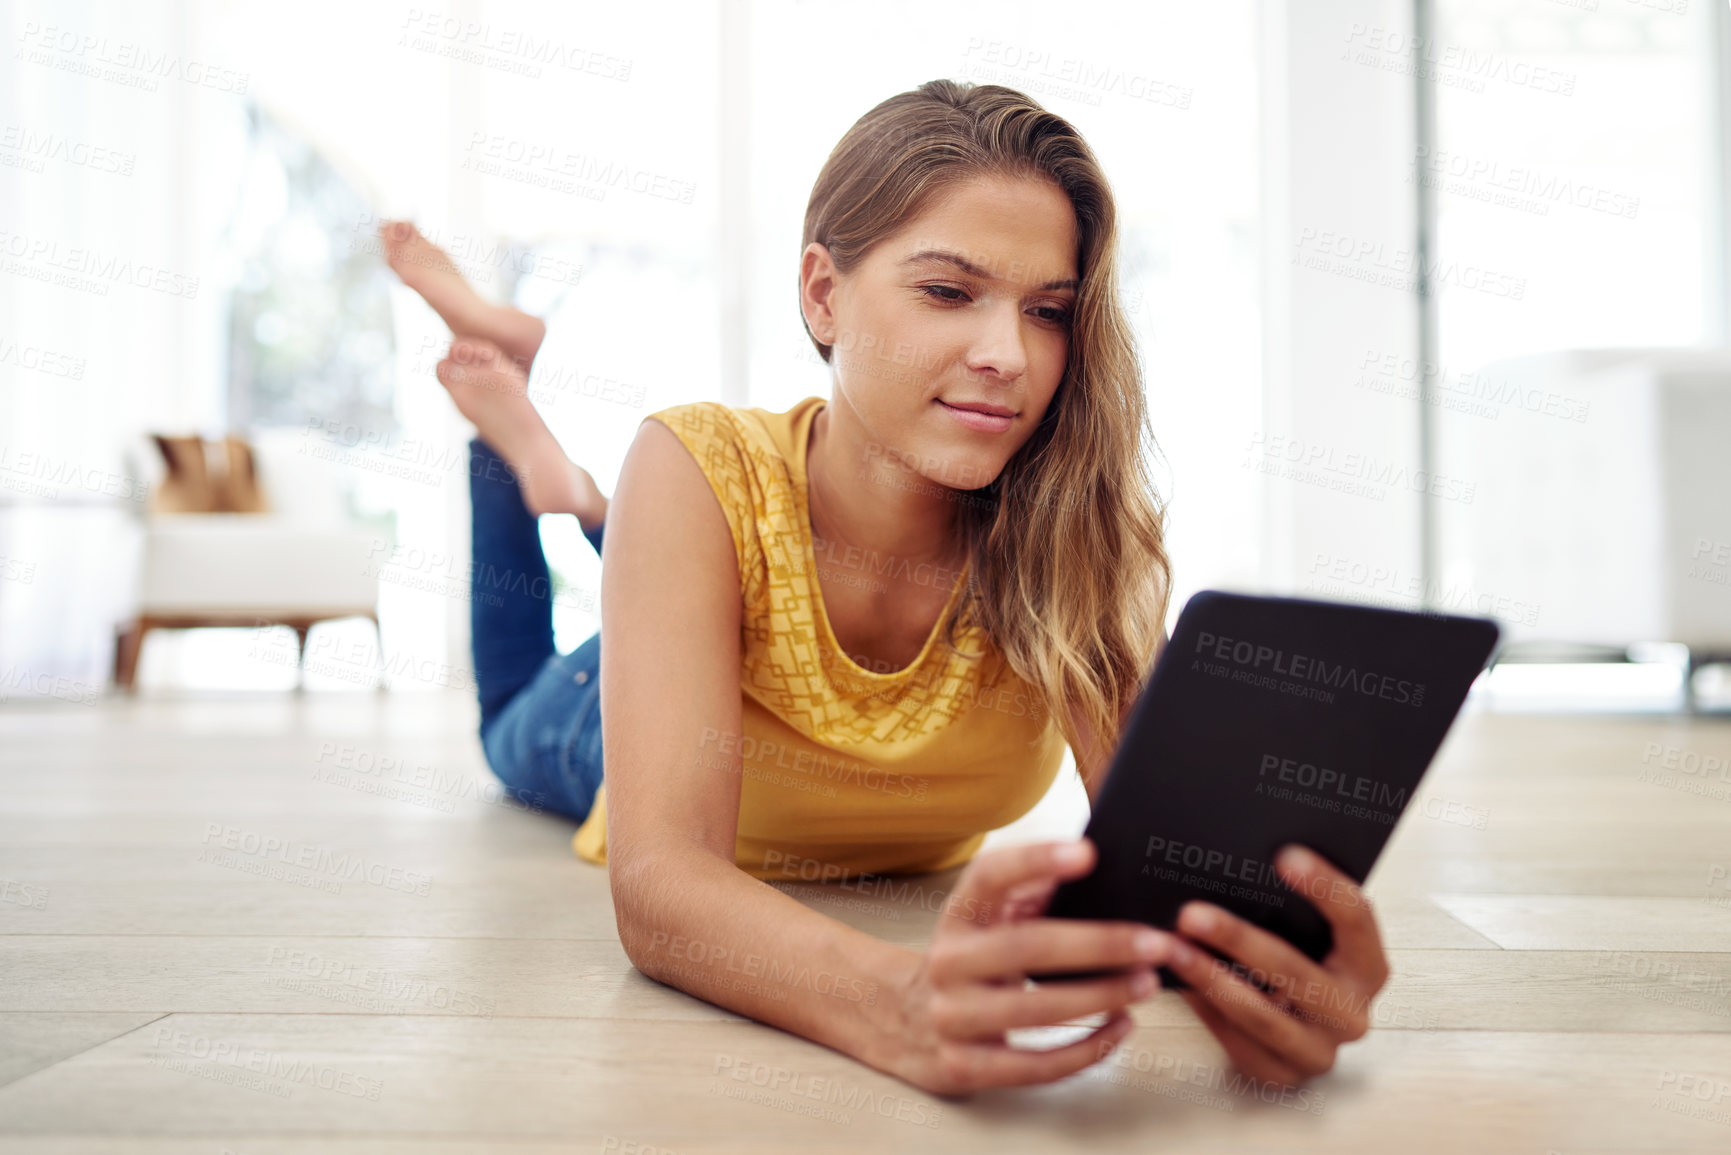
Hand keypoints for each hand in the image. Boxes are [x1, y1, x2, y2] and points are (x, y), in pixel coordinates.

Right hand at [888, 838, 1175, 1096]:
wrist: (904, 1022)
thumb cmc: (971, 961)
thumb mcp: (987, 921)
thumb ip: (1030, 893)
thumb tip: (1093, 868)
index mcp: (957, 915)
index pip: (988, 876)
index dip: (1035, 860)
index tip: (1088, 853)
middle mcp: (947, 962)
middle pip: (1024, 947)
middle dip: (1097, 944)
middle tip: (1152, 942)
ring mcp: (951, 1018)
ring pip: (1034, 1010)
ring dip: (1100, 997)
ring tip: (1146, 984)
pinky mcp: (964, 1066)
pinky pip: (1035, 1065)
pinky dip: (1087, 1050)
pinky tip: (1121, 1028)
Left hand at [1166, 844, 1389, 1085]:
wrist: (1297, 1027)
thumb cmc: (1299, 963)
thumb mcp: (1306, 934)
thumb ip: (1288, 905)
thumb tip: (1233, 857)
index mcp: (1368, 966)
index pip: (1357, 919)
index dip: (1323, 886)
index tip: (1284, 855)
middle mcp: (1352, 1013)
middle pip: (1295, 972)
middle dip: (1238, 940)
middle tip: (1192, 914)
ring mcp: (1319, 1051)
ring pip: (1260, 1015)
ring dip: (1209, 978)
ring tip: (1171, 948)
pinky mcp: (1282, 1075)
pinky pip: (1238, 1042)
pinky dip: (1205, 1009)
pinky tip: (1178, 983)